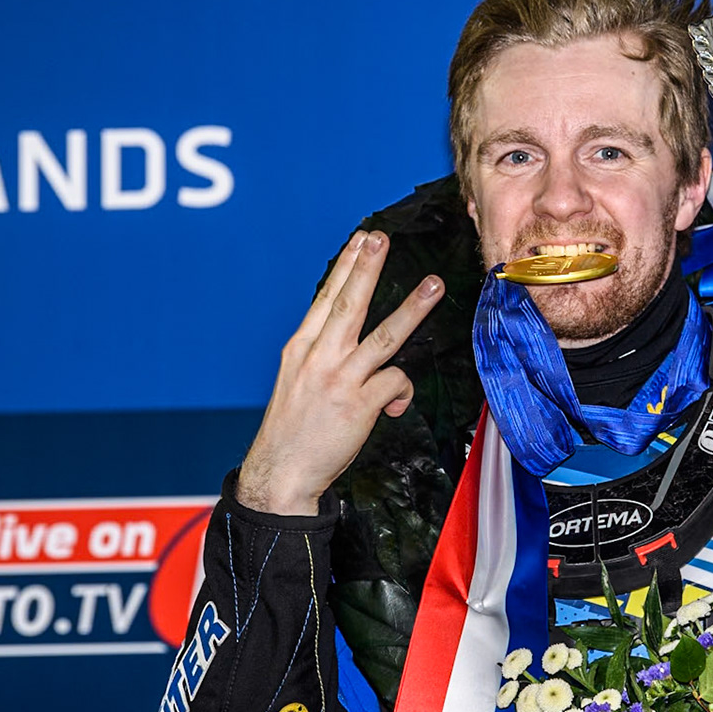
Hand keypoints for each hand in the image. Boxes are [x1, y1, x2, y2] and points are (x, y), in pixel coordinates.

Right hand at [236, 231, 445, 514]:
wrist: (280, 473)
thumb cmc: (293, 430)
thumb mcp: (297, 381)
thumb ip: (325, 356)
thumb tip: (362, 348)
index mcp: (301, 348)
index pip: (326, 298)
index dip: (346, 267)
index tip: (361, 240)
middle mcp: (318, 358)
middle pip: (348, 304)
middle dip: (367, 267)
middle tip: (381, 238)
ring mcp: (339, 380)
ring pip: (383, 336)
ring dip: (412, 309)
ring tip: (432, 286)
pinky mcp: (359, 405)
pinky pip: (395, 382)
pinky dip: (402, 391)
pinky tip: (394, 406)